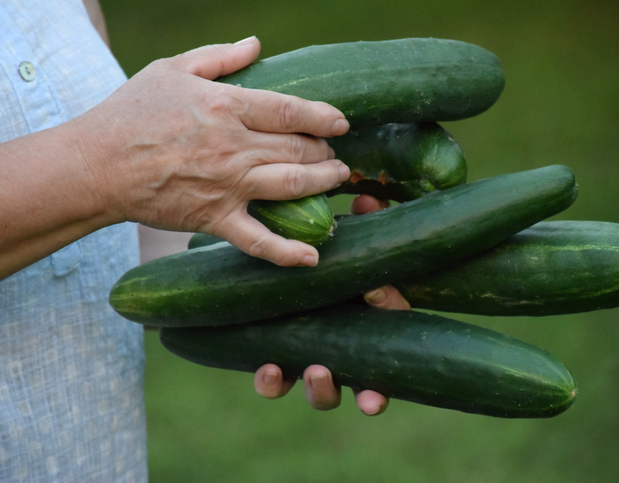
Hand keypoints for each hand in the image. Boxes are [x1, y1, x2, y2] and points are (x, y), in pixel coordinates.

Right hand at [73, 36, 349, 267]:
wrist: (96, 165)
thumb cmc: (131, 113)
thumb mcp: (171, 70)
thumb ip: (218, 57)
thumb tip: (256, 44)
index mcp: (225, 106)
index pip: (290, 111)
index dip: (323, 117)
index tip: (341, 123)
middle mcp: (234, 147)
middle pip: (298, 149)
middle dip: (325, 151)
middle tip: (331, 153)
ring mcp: (227, 186)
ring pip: (293, 185)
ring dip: (324, 183)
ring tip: (338, 179)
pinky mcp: (215, 219)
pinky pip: (258, 240)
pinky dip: (287, 252)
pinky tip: (313, 256)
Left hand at [254, 194, 409, 414]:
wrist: (281, 265)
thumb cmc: (330, 255)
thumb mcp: (348, 244)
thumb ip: (362, 226)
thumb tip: (365, 199)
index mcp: (373, 324)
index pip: (393, 328)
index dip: (390, 319)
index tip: (379, 301)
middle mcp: (349, 352)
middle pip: (368, 388)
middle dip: (371, 394)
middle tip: (370, 395)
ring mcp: (315, 361)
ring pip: (323, 394)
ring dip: (323, 390)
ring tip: (316, 371)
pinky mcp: (280, 361)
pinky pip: (277, 383)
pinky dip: (274, 381)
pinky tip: (268, 368)